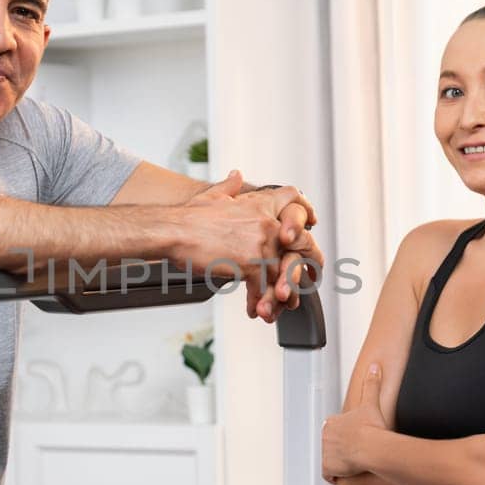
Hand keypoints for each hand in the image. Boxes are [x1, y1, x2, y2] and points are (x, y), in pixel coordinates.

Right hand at [177, 171, 311, 321]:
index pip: (294, 198)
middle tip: (307, 280)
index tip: (311, 222)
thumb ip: (230, 187)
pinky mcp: (251, 265)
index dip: (305, 211)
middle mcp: (266, 223)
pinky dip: (259, 301)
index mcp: (259, 204)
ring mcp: (261, 244)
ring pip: (283, 272)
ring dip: (280, 293)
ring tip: (274, 306)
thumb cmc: (188, 218)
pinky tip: (253, 309)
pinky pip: (264, 288)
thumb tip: (236, 175)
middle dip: (307, 263)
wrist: (173, 232)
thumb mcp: (213, 195)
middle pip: (300, 242)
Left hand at [321, 362, 386, 479]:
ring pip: (332, 460)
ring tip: (354, 462)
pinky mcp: (327, 468)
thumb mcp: (371, 402)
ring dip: (340, 462)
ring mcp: (324, 453)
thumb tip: (375, 367)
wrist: (371, 447)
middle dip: (342, 449)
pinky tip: (349, 472)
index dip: (347, 435)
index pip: (335, 430)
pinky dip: (338, 475)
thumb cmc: (371, 428)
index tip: (355, 438)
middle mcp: (324, 437)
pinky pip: (330, 475)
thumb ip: (371, 383)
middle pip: (332, 445)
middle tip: (356, 452)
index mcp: (332, 422)